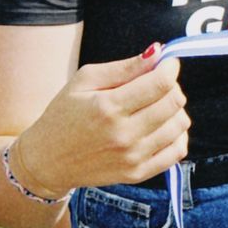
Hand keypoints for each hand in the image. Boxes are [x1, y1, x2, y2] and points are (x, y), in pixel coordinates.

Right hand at [17, 46, 189, 191]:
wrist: (47, 161)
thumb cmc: (64, 114)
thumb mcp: (84, 81)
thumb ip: (123, 67)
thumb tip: (157, 53)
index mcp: (108, 107)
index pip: (160, 83)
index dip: (170, 67)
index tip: (167, 63)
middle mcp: (124, 135)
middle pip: (174, 102)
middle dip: (171, 85)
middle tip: (157, 83)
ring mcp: (133, 157)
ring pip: (180, 124)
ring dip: (175, 109)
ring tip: (156, 105)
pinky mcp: (138, 174)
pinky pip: (178, 150)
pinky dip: (177, 134)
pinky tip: (162, 126)